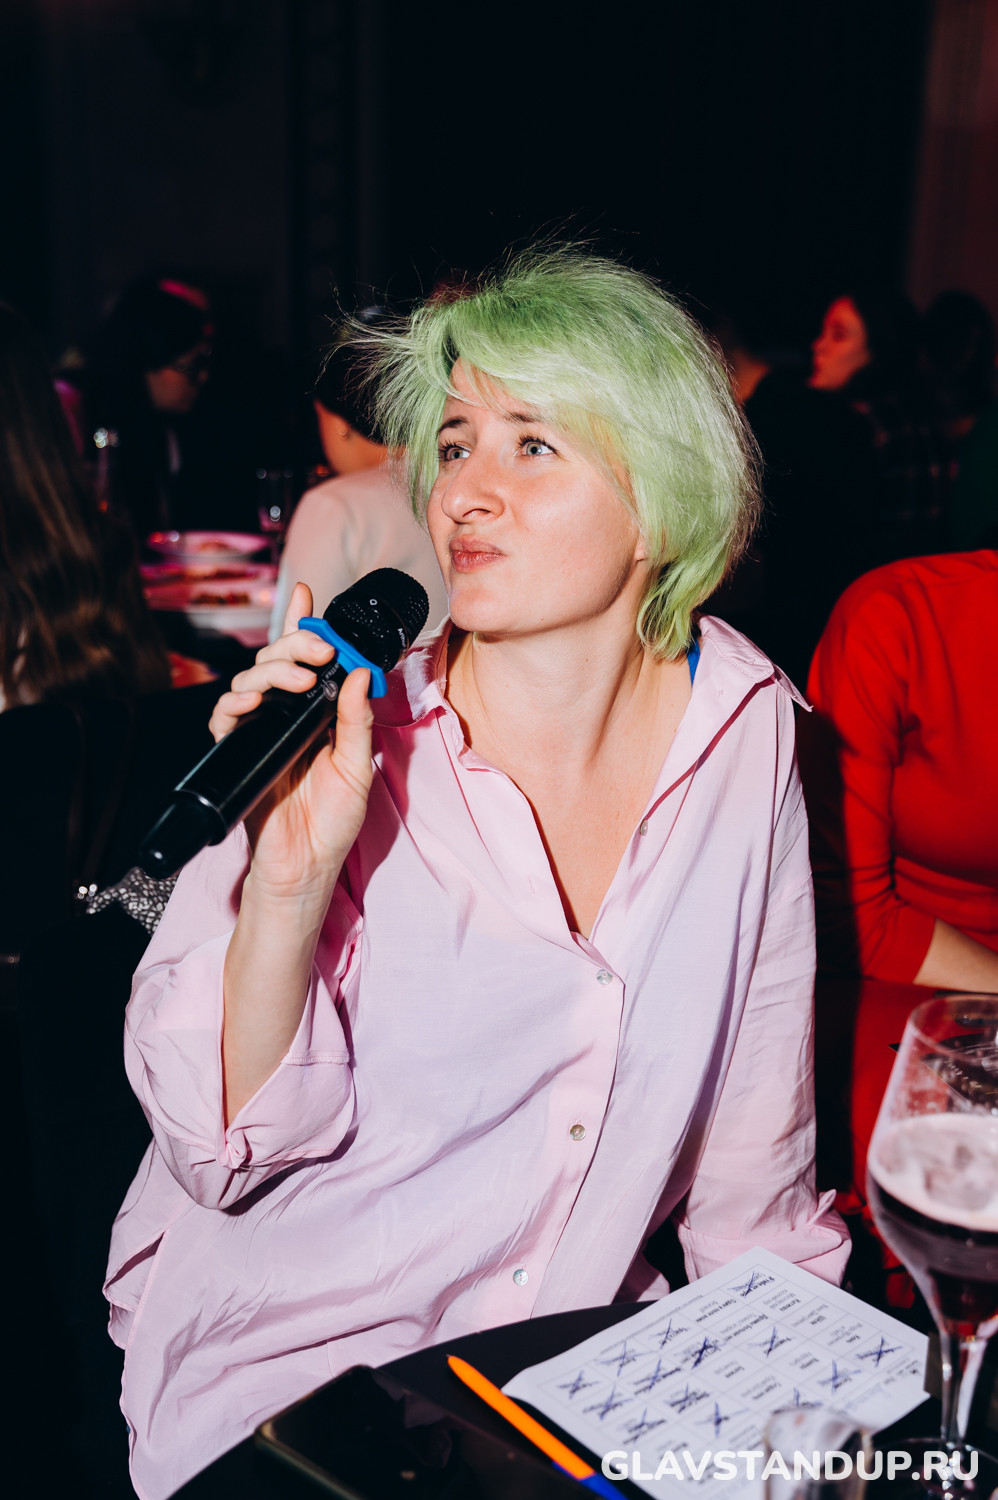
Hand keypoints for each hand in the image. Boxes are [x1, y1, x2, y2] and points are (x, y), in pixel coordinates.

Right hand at [209, 582, 373, 902]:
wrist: (303, 866)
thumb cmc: (332, 823)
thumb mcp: (357, 767)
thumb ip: (356, 720)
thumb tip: (361, 673)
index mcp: (316, 714)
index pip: (308, 660)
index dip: (302, 623)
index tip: (307, 592)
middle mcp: (286, 716)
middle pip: (278, 660)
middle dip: (295, 642)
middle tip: (317, 648)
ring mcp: (260, 731)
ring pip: (252, 678)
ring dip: (273, 668)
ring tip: (297, 678)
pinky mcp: (237, 751)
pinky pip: (226, 716)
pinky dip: (236, 701)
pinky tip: (252, 699)